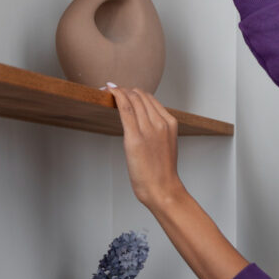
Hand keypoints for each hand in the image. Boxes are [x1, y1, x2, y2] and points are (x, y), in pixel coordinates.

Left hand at [106, 84, 184, 207]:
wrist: (163, 189)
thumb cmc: (162, 172)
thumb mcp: (165, 145)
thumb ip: (157, 131)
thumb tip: (142, 125)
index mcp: (170, 123)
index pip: (150, 99)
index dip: (135, 92)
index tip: (124, 91)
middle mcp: (160, 123)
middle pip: (141, 96)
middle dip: (125, 90)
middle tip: (113, 89)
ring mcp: (148, 129)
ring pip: (132, 99)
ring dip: (119, 90)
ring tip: (109, 89)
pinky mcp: (135, 137)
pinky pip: (125, 109)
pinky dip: (117, 95)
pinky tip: (109, 90)